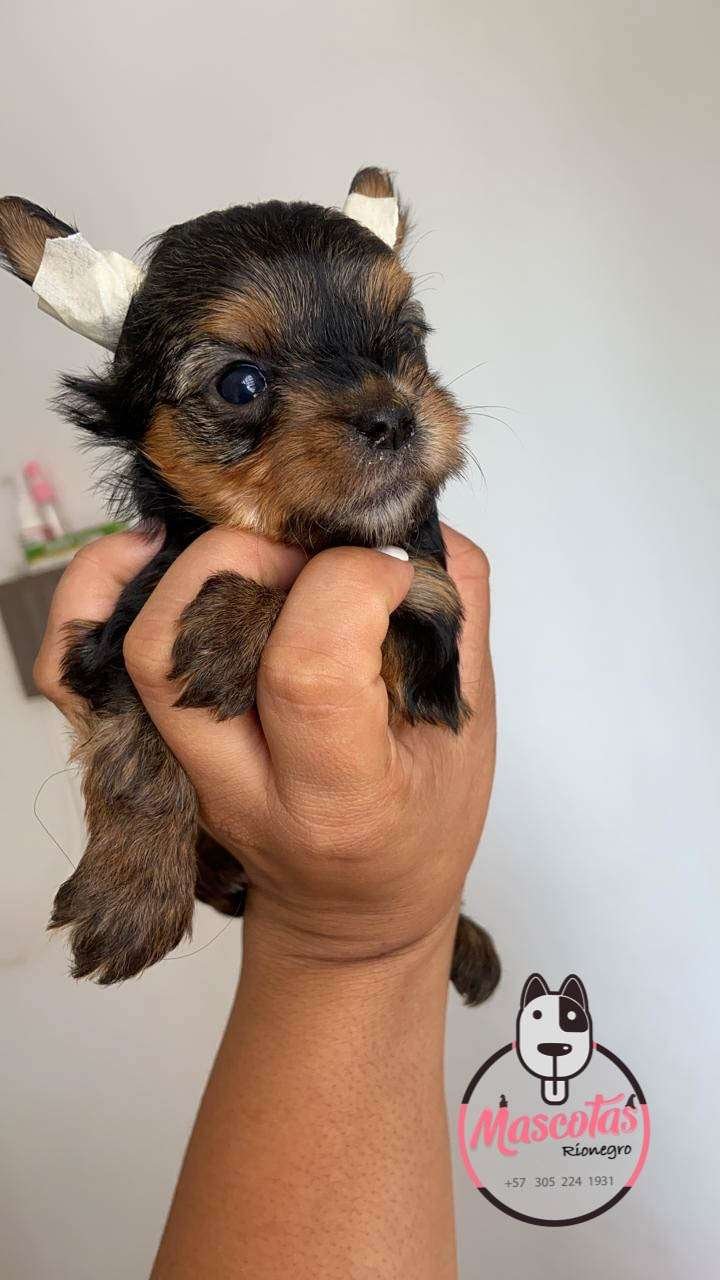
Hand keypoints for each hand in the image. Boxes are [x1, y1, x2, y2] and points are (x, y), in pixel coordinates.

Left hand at [36, 525, 494, 969]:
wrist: (349, 909)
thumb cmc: (417, 830)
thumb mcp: (467, 734)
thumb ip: (457, 623)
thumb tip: (411, 528)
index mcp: (336, 798)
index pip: (306, 667)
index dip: (352, 584)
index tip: (391, 575)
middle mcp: (237, 786)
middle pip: (191, 646)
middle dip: (259, 558)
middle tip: (319, 556)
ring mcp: (178, 770)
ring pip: (132, 643)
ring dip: (188, 563)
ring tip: (260, 545)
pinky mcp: (142, 750)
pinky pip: (73, 666)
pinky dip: (99, 590)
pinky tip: (158, 552)